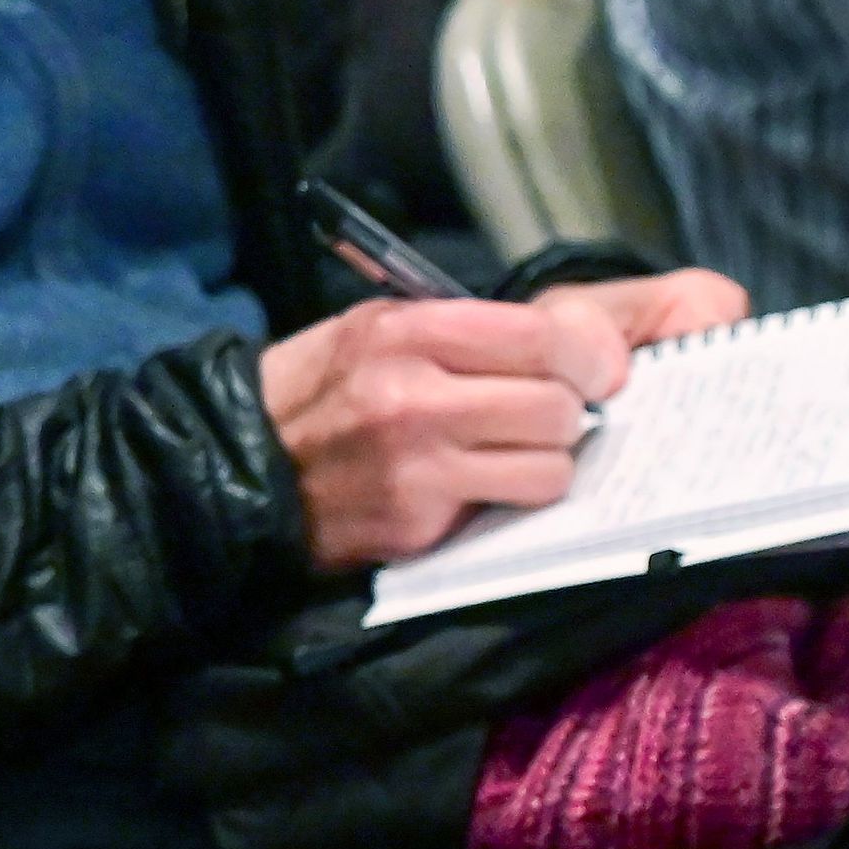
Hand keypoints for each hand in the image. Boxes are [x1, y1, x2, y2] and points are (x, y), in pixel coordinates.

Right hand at [261, 269, 748, 566]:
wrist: (237, 462)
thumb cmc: (325, 389)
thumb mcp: (387, 325)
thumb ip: (487, 329)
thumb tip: (611, 341)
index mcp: (404, 329)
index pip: (547, 335)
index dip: (588, 355)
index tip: (588, 368)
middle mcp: (410, 394)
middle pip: (563, 404)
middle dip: (564, 412)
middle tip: (531, 414)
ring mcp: (415, 464)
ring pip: (553, 464)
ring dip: (542, 462)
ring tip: (498, 452)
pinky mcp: (418, 523)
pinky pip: (516, 508)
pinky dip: (509, 498)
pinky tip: (470, 486)